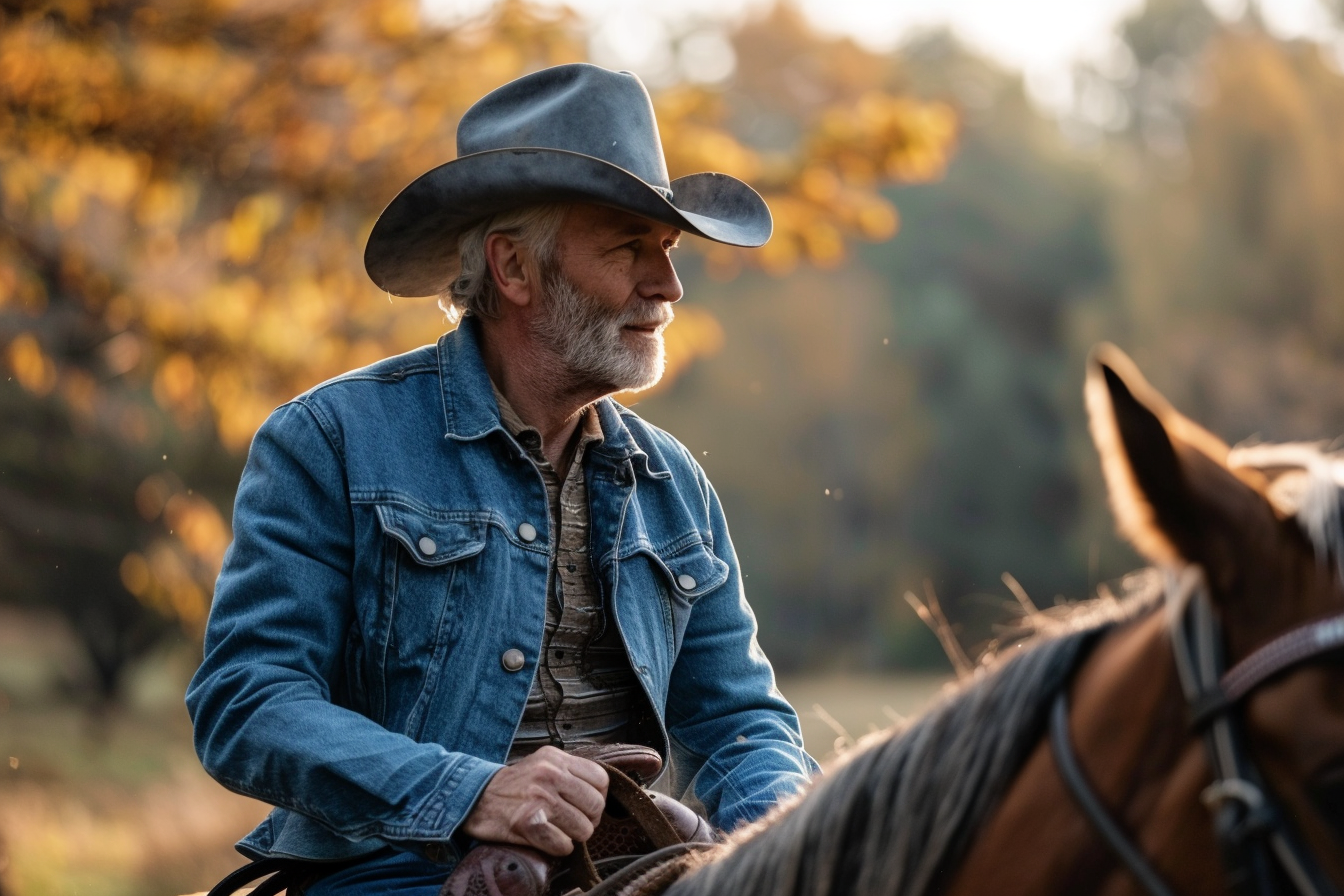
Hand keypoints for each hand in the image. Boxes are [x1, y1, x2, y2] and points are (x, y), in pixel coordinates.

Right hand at [462, 746, 608, 855]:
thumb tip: (598, 791)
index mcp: (556, 758)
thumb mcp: (542, 763)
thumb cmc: (513, 785)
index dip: (597, 797)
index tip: (585, 806)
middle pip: (596, 806)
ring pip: (583, 828)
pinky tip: (547, 839)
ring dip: (573, 836)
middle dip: (588, 820)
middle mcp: (550, 774)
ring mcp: (539, 798)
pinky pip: (563, 845)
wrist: (475, 798)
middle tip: (573, 823)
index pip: (601, 779)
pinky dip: (558, 847)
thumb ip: (569, 771)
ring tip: (558, 831)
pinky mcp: (528, 823)